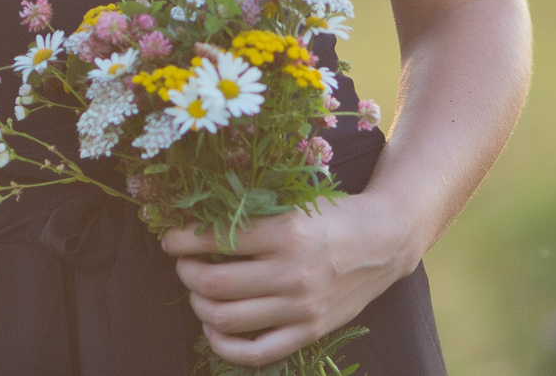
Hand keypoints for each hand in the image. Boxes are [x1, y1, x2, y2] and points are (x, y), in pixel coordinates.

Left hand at [162, 191, 413, 366]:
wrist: (384, 240)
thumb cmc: (334, 216)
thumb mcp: (295, 204)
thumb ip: (254, 215)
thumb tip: (198, 223)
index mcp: (286, 232)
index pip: (216, 240)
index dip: (183, 240)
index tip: (171, 239)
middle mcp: (292, 272)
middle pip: (213, 284)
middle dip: (186, 273)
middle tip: (183, 264)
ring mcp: (301, 307)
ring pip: (226, 318)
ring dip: (199, 304)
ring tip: (197, 291)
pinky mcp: (309, 331)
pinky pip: (256, 352)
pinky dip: (224, 345)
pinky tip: (213, 328)